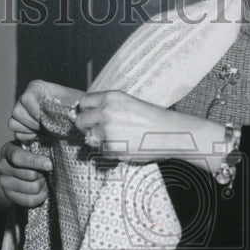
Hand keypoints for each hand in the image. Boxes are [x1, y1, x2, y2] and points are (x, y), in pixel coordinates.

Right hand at [0, 141, 51, 207]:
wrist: (29, 173)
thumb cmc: (36, 155)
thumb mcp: (37, 147)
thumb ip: (41, 146)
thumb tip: (51, 154)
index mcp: (8, 150)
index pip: (19, 157)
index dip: (36, 162)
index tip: (50, 165)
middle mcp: (2, 166)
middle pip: (29, 175)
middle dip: (43, 174)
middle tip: (48, 172)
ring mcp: (3, 182)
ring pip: (33, 188)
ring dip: (43, 185)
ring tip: (44, 180)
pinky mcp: (9, 196)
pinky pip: (29, 200)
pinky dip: (41, 197)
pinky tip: (43, 190)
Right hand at [9, 80, 83, 142]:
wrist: (79, 123)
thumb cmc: (81, 109)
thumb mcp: (82, 101)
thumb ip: (77, 100)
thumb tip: (80, 105)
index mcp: (38, 89)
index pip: (27, 97)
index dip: (33, 110)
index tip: (43, 118)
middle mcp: (28, 100)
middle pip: (17, 111)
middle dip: (31, 122)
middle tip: (44, 127)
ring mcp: (24, 113)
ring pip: (14, 122)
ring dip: (28, 130)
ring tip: (42, 132)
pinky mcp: (23, 126)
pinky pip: (17, 133)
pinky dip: (26, 137)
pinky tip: (39, 137)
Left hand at [73, 90, 223, 161]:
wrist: (170, 133)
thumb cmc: (152, 119)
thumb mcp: (128, 103)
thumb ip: (107, 107)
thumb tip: (85, 115)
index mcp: (110, 97)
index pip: (83, 102)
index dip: (85, 111)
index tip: (89, 116)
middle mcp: (106, 112)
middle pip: (80, 121)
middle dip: (86, 127)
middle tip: (99, 131)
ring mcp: (107, 130)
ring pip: (90, 138)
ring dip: (100, 141)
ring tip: (119, 139)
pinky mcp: (111, 147)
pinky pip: (102, 151)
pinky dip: (111, 151)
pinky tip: (126, 146)